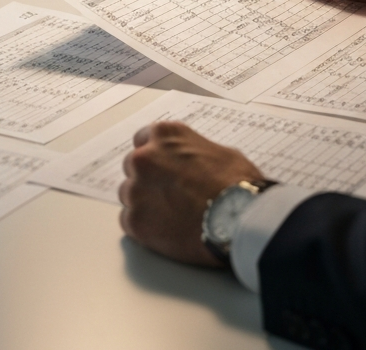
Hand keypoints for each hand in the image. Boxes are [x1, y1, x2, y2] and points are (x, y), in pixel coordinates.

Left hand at [119, 121, 263, 265]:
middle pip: (132, 167)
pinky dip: (142, 225)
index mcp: (164, 135)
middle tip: (166, 193)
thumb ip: (192, 153)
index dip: (154, 155)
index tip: (161, 166)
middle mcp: (144, 158)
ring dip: (143, 202)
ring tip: (168, 214)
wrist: (238, 217)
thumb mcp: (219, 152)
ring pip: (128, 194)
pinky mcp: (136, 221)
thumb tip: (191, 163)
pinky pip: (128, 221)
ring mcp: (137, 190)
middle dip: (147, 178)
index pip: (143, 140)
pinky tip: (163, 229)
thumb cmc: (235, 183)